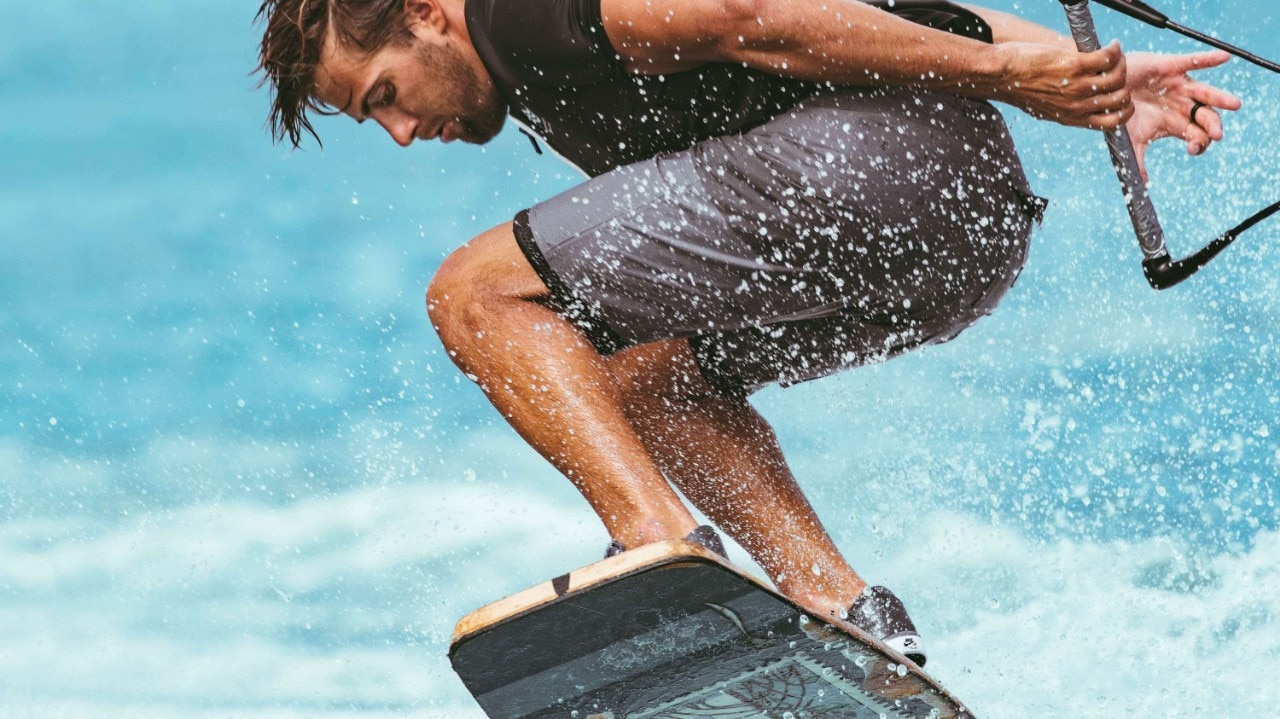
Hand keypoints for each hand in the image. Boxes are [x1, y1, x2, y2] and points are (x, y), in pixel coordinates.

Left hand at [994, 40, 1134, 129]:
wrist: (1001, 75)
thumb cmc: (1019, 88)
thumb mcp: (1045, 108)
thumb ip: (1065, 109)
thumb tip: (1081, 104)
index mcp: (1072, 118)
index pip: (1112, 123)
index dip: (1125, 110)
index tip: (1122, 95)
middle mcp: (1077, 106)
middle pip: (1121, 99)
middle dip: (1125, 83)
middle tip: (1118, 70)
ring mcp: (1077, 86)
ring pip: (1117, 77)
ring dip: (1122, 63)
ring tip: (1116, 54)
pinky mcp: (1074, 66)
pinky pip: (1107, 58)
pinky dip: (1114, 50)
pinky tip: (1112, 45)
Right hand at [1123, 50, 1242, 180]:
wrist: (1107, 86)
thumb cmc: (1121, 112)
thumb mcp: (1130, 138)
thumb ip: (1138, 159)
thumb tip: (1141, 184)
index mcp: (1176, 123)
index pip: (1198, 136)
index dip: (1200, 143)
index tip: (1193, 149)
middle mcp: (1183, 105)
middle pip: (1207, 117)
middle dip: (1213, 126)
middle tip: (1217, 135)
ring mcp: (1179, 86)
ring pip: (1206, 93)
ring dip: (1221, 99)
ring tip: (1235, 105)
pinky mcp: (1171, 67)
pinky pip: (1193, 62)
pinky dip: (1208, 60)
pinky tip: (1224, 58)